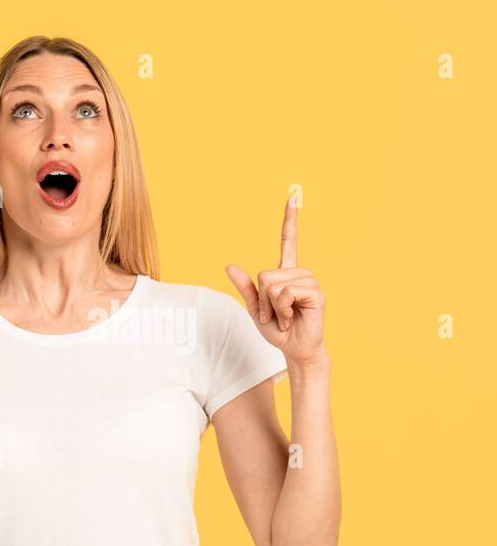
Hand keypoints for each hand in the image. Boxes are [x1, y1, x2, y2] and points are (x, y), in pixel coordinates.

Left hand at [225, 195, 325, 364]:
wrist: (294, 349)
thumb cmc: (277, 329)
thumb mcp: (255, 308)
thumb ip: (245, 287)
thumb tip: (229, 266)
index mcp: (286, 273)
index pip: (288, 241)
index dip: (289, 219)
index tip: (293, 197)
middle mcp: (299, 273)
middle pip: (264, 274)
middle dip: (262, 299)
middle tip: (274, 313)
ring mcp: (309, 282)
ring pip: (273, 284)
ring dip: (271, 306)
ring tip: (284, 316)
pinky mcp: (316, 294)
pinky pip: (285, 293)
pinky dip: (281, 309)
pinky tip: (291, 317)